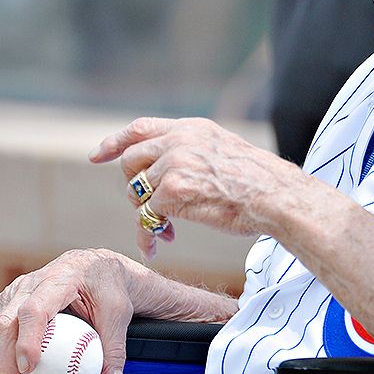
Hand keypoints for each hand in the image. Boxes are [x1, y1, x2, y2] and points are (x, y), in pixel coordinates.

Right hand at [0, 249, 148, 373]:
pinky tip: (20, 371)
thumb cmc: (108, 289)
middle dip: (5, 358)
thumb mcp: (119, 314)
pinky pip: (2, 326)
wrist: (97, 268)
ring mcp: (18, 289)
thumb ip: (115, 348)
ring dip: (2, 358)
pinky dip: (5, 349)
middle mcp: (32, 282)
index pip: (34, 310)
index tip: (29, 368)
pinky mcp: (12, 300)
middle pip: (6, 320)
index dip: (27, 340)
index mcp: (60, 279)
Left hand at [91, 117, 305, 258]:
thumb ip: (194, 153)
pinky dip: (148, 234)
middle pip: (131, 161)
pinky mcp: (174, 190)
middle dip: (135, 188)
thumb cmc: (259, 183)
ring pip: (137, 191)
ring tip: (164, 230)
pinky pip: (147, 216)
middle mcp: (180, 141)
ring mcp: (175, 163)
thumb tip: (167, 174)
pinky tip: (160, 245)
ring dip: (146, 214)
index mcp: (192, 129)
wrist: (276, 196)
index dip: (116, 142)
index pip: (141, 128)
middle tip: (151, 208)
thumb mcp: (223, 152)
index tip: (97, 156)